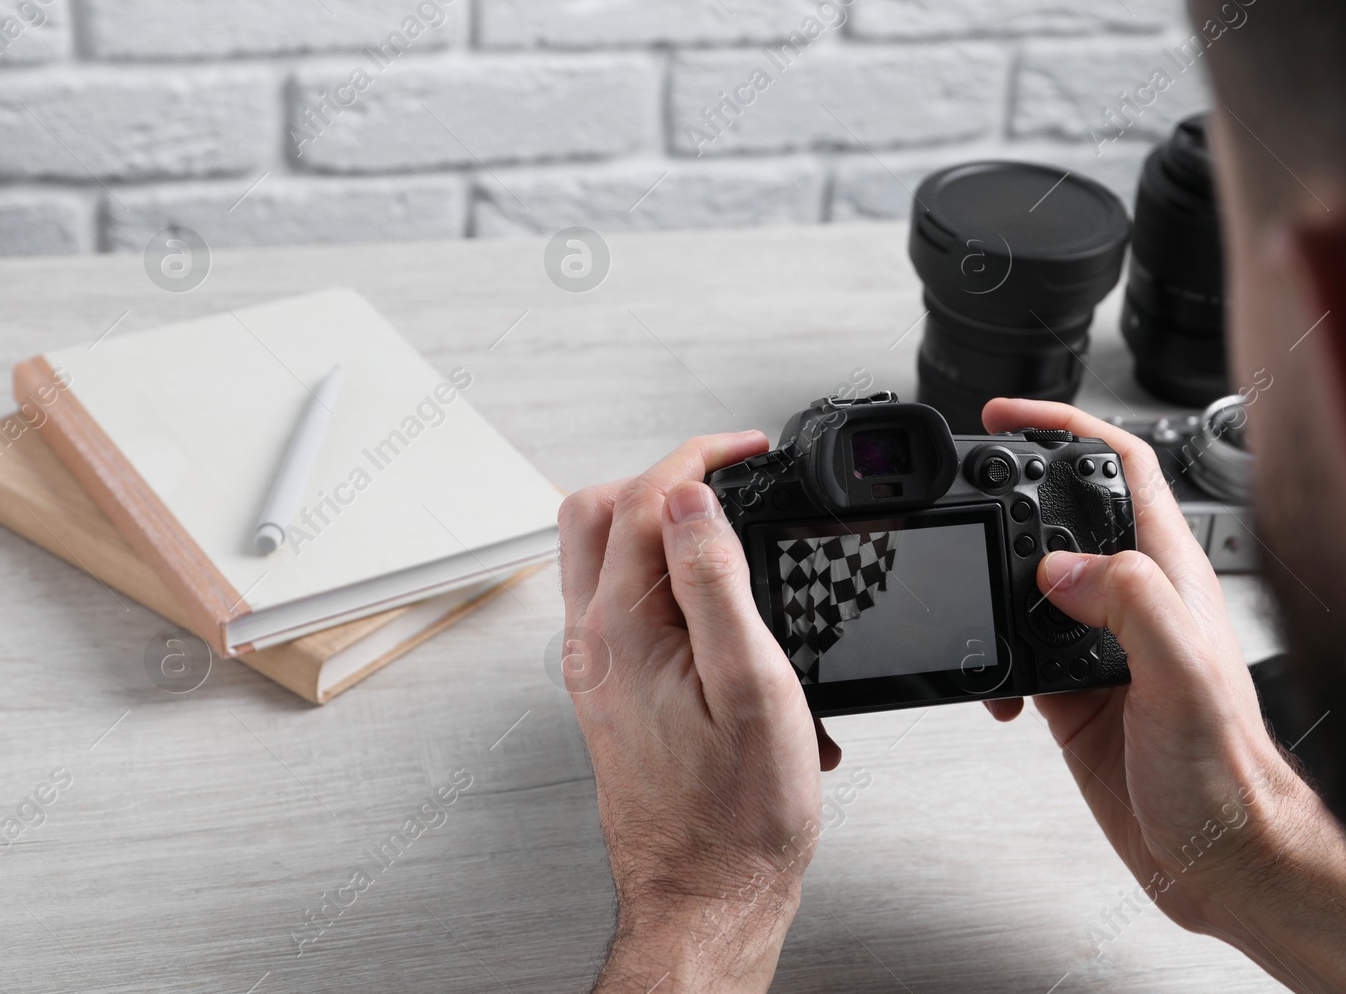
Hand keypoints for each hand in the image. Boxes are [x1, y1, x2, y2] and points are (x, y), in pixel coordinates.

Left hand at [558, 432, 837, 993]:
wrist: (707, 895)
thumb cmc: (734, 815)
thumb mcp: (749, 686)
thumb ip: (714, 583)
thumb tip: (691, 499)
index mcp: (621, 630)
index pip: (646, 500)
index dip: (701, 457)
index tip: (750, 449)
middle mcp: (595, 643)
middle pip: (601, 514)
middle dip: (667, 475)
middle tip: (732, 475)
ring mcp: (599, 669)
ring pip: (605, 557)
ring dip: (661, 523)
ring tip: (729, 526)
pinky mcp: (616, 693)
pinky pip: (622, 603)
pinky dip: (663, 574)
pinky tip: (716, 598)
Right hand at [980, 399, 1345, 993]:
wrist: (1221, 858)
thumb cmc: (1230, 778)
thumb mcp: (1185, 679)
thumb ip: (1132, 605)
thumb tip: (1060, 565)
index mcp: (1168, 577)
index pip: (1119, 469)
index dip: (1064, 428)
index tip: (1006, 418)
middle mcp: (1136, 602)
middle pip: (1064, 514)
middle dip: (1012, 492)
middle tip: (964, 484)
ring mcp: (1103, 646)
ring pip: (1033, 580)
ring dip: (992, 577)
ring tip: (964, 583)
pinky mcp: (1075, 692)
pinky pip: (1018, 648)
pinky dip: (992, 654)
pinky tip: (993, 685)